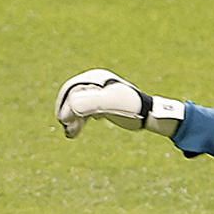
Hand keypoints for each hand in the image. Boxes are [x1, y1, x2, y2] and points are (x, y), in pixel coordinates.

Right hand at [55, 69, 183, 138]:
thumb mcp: (108, 103)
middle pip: (72, 98)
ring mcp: (100, 94)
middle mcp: (96, 84)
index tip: (64, 121)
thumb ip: (86, 104)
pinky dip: (80, 120)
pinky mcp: (104, 104)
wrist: (149, 113)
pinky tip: (79, 129)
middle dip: (68, 114)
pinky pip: (86, 111)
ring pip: (78, 106)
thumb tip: (66, 113)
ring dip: (73, 119)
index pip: (71, 90)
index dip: (64, 106)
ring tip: (71, 134)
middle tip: (68, 131)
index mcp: (95, 78)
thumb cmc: (130, 107)